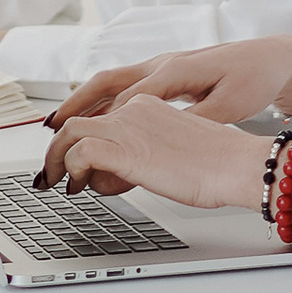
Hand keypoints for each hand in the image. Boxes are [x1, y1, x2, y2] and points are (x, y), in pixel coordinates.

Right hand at [45, 34, 291, 141]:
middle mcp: (162, 65)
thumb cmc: (255, 78)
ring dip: (86, 101)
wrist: (276, 58)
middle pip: (107, 82)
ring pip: (114, 82)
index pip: (125, 97)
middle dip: (75, 103)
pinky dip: (106, 101)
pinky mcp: (169, 75)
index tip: (74, 138)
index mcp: (173, 71)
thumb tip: (159, 136)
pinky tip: (100, 119)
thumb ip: (193, 121)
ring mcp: (163, 67)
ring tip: (62, 123)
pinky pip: (127, 86)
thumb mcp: (229, 105)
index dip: (97, 119)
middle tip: (50, 127)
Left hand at [52, 94, 268, 212]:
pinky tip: (82, 188)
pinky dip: (74, 171)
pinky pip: (80, 155)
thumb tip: (120, 174)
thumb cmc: (219, 165)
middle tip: (51, 173)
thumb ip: (145, 155)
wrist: (239, 166)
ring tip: (59, 183)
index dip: (79, 138)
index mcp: (149, 104)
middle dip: (57, 148)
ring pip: (69, 133)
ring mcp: (128, 126)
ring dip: (57, 161)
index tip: (71, 158)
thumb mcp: (174, 151)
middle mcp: (134, 109)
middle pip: (77, 120)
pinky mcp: (126, 149)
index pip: (101, 115)